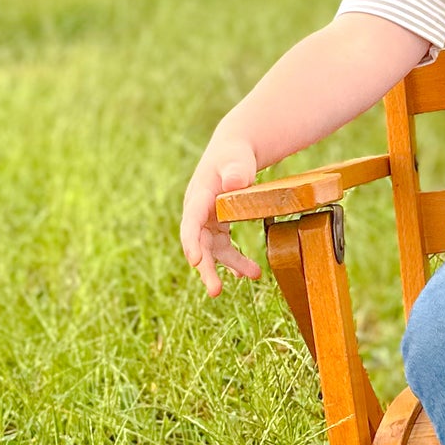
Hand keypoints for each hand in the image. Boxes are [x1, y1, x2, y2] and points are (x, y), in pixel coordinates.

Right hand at [180, 136, 261, 296]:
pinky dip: (237, 260)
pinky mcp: (218, 225)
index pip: (191, 222)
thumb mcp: (236, 160)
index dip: (192, 243)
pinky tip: (251, 273)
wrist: (234, 153)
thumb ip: (235, 171)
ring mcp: (207, 220)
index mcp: (198, 196)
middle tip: (215, 291)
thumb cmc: (234, 154)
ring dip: (230, 265)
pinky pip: (225, 247)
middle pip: (198, 243)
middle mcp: (198, 212)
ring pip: (214, 249)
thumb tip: (234, 183)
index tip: (196, 261)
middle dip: (206, 268)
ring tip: (253, 276)